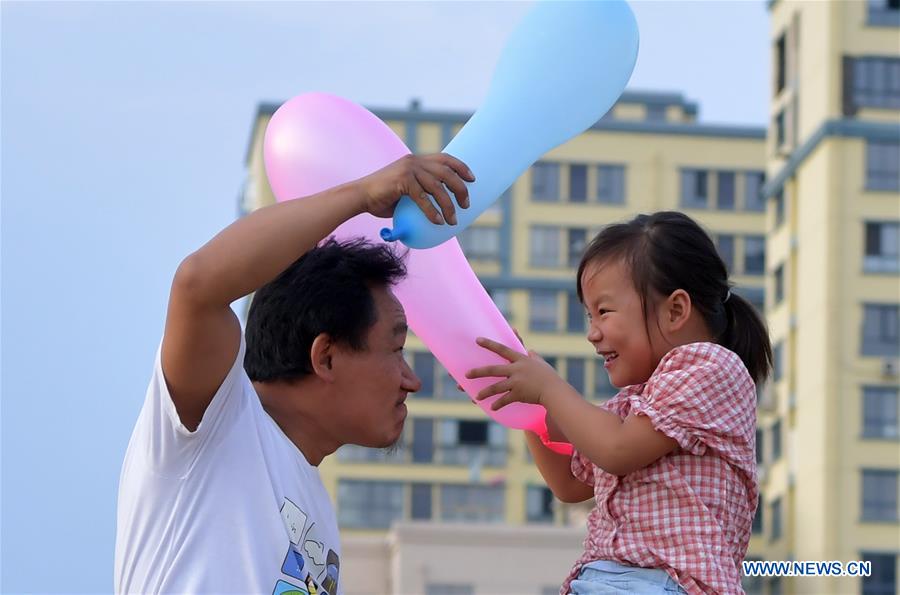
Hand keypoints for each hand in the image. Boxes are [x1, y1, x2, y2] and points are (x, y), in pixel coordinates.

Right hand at [357, 153, 473, 224]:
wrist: (360, 196)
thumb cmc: (382, 197)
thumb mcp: (406, 189)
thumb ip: (421, 191)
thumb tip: (440, 206)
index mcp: (416, 160)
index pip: (445, 159)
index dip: (461, 167)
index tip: (472, 179)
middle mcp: (414, 161)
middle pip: (446, 172)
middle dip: (460, 189)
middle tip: (466, 205)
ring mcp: (408, 169)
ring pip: (437, 187)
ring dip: (448, 205)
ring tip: (453, 220)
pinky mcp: (402, 180)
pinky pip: (423, 198)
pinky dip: (432, 211)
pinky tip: (438, 221)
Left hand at [466, 337, 567, 410]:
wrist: (554, 391)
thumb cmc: (549, 377)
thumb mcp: (540, 363)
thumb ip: (533, 356)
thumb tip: (529, 350)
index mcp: (521, 359)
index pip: (502, 349)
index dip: (489, 344)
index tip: (477, 340)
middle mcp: (517, 369)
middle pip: (493, 370)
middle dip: (478, 372)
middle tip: (466, 374)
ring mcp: (517, 382)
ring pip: (496, 387)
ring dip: (485, 392)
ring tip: (476, 397)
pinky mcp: (519, 394)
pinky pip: (505, 400)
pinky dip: (498, 404)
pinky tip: (491, 408)